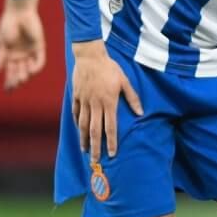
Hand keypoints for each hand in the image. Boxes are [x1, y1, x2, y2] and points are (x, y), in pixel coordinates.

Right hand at [0, 1, 46, 90]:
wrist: (19, 12)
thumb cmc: (7, 25)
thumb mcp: (0, 42)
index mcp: (10, 55)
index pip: (9, 72)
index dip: (8, 82)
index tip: (7, 91)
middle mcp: (20, 56)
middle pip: (19, 72)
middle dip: (16, 80)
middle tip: (14, 87)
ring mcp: (30, 52)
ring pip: (29, 68)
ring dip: (25, 75)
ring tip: (22, 79)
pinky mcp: (39, 47)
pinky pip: (39, 60)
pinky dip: (36, 67)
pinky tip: (30, 71)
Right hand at [71, 41, 142, 158]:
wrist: (90, 55)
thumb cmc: (110, 67)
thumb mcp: (124, 81)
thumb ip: (132, 98)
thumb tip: (140, 113)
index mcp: (109, 102)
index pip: (110, 127)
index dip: (111, 142)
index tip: (112, 154)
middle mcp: (95, 104)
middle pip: (94, 130)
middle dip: (95, 147)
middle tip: (95, 160)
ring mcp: (84, 101)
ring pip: (83, 124)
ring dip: (84, 138)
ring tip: (85, 150)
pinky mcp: (76, 96)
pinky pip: (75, 112)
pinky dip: (77, 122)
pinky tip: (78, 130)